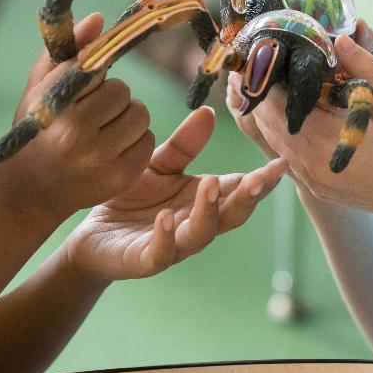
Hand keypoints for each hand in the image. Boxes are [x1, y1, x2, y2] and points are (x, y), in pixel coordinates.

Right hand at [0, 13, 154, 217]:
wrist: (30, 190)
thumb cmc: (36, 129)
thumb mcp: (40, 87)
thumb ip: (69, 50)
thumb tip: (99, 19)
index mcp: (55, 108)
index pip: (95, 68)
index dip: (92, 76)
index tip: (83, 88)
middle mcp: (77, 136)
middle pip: (123, 92)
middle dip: (113, 96)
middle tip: (94, 110)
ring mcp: (100, 161)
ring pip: (140, 115)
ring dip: (128, 116)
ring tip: (104, 127)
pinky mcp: (120, 179)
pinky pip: (147, 142)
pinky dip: (135, 140)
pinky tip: (112, 147)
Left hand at [64, 106, 288, 280]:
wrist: (91, 235)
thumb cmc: (130, 199)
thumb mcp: (158, 165)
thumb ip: (184, 145)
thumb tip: (208, 112)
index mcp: (202, 200)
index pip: (238, 190)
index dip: (261, 180)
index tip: (281, 163)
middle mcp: (194, 224)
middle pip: (230, 216)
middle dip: (247, 198)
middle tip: (259, 178)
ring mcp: (172, 245)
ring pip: (201, 235)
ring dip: (210, 212)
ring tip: (211, 184)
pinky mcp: (144, 260)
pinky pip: (160, 253)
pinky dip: (166, 237)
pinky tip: (166, 217)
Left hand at [237, 28, 372, 239]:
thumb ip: (367, 71)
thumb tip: (340, 40)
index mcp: (327, 143)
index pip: (282, 103)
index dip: (269, 76)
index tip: (264, 49)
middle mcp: (311, 165)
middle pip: (268, 122)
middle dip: (261, 90)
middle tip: (251, 60)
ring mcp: (312, 179)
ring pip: (273, 139)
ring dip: (266, 110)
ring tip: (258, 80)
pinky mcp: (316, 186)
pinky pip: (286, 154)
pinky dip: (280, 130)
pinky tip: (282, 110)